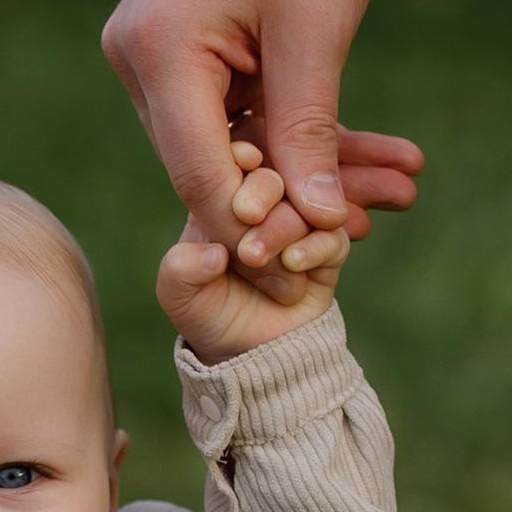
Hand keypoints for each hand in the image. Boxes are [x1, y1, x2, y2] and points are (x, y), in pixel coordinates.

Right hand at [104, 0, 420, 268]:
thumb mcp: (318, 34)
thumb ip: (309, 132)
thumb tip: (316, 223)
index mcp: (157, 52)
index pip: (199, 172)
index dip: (257, 223)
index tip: (317, 260)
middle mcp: (135, 58)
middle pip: (205, 166)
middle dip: (282, 201)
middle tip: (359, 234)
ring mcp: (149, 54)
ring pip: (221, 144)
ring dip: (291, 170)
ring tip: (377, 195)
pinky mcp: (176, 50)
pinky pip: (227, 113)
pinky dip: (281, 133)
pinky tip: (345, 157)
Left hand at [157, 143, 347, 360]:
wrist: (251, 354)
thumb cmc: (207, 314)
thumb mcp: (179, 296)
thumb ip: (181, 272)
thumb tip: (212, 254)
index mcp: (223, 196)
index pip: (233, 161)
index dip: (238, 157)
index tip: (241, 163)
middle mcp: (264, 203)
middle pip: (273, 174)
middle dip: (263, 190)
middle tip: (247, 214)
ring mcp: (298, 223)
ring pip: (306, 200)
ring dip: (289, 222)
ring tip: (267, 253)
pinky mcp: (327, 250)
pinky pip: (331, 236)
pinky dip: (315, 246)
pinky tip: (295, 261)